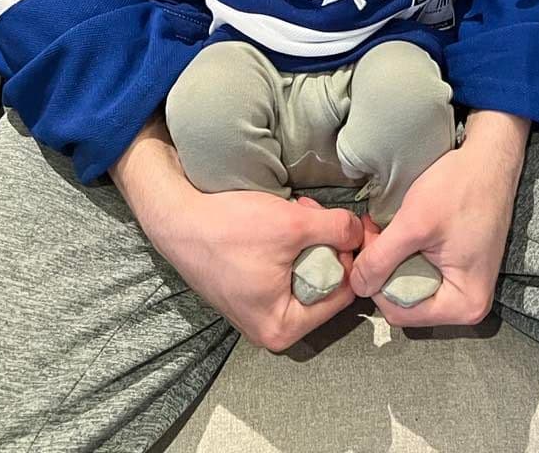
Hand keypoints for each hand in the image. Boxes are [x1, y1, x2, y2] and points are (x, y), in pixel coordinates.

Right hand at [111, 118, 362, 351]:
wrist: (177, 218)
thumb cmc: (231, 229)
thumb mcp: (294, 225)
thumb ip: (337, 230)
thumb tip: (361, 233)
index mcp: (283, 328)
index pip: (341, 295)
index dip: (349, 257)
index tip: (347, 226)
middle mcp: (270, 328)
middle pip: (324, 284)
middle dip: (327, 245)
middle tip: (314, 213)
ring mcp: (257, 310)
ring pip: (305, 272)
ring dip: (309, 239)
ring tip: (297, 211)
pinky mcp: (248, 290)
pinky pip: (284, 270)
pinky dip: (289, 244)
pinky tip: (281, 219)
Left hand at [348, 109, 528, 326]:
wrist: (490, 158)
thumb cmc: (460, 188)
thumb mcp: (414, 224)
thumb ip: (381, 259)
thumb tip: (356, 286)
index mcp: (464, 304)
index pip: (400, 312)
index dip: (375, 283)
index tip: (368, 245)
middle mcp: (468, 304)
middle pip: (406, 301)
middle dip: (383, 270)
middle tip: (372, 233)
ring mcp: (466, 284)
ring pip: (412, 284)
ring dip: (393, 259)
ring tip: (383, 228)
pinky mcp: (461, 267)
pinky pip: (424, 271)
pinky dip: (407, 253)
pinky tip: (400, 229)